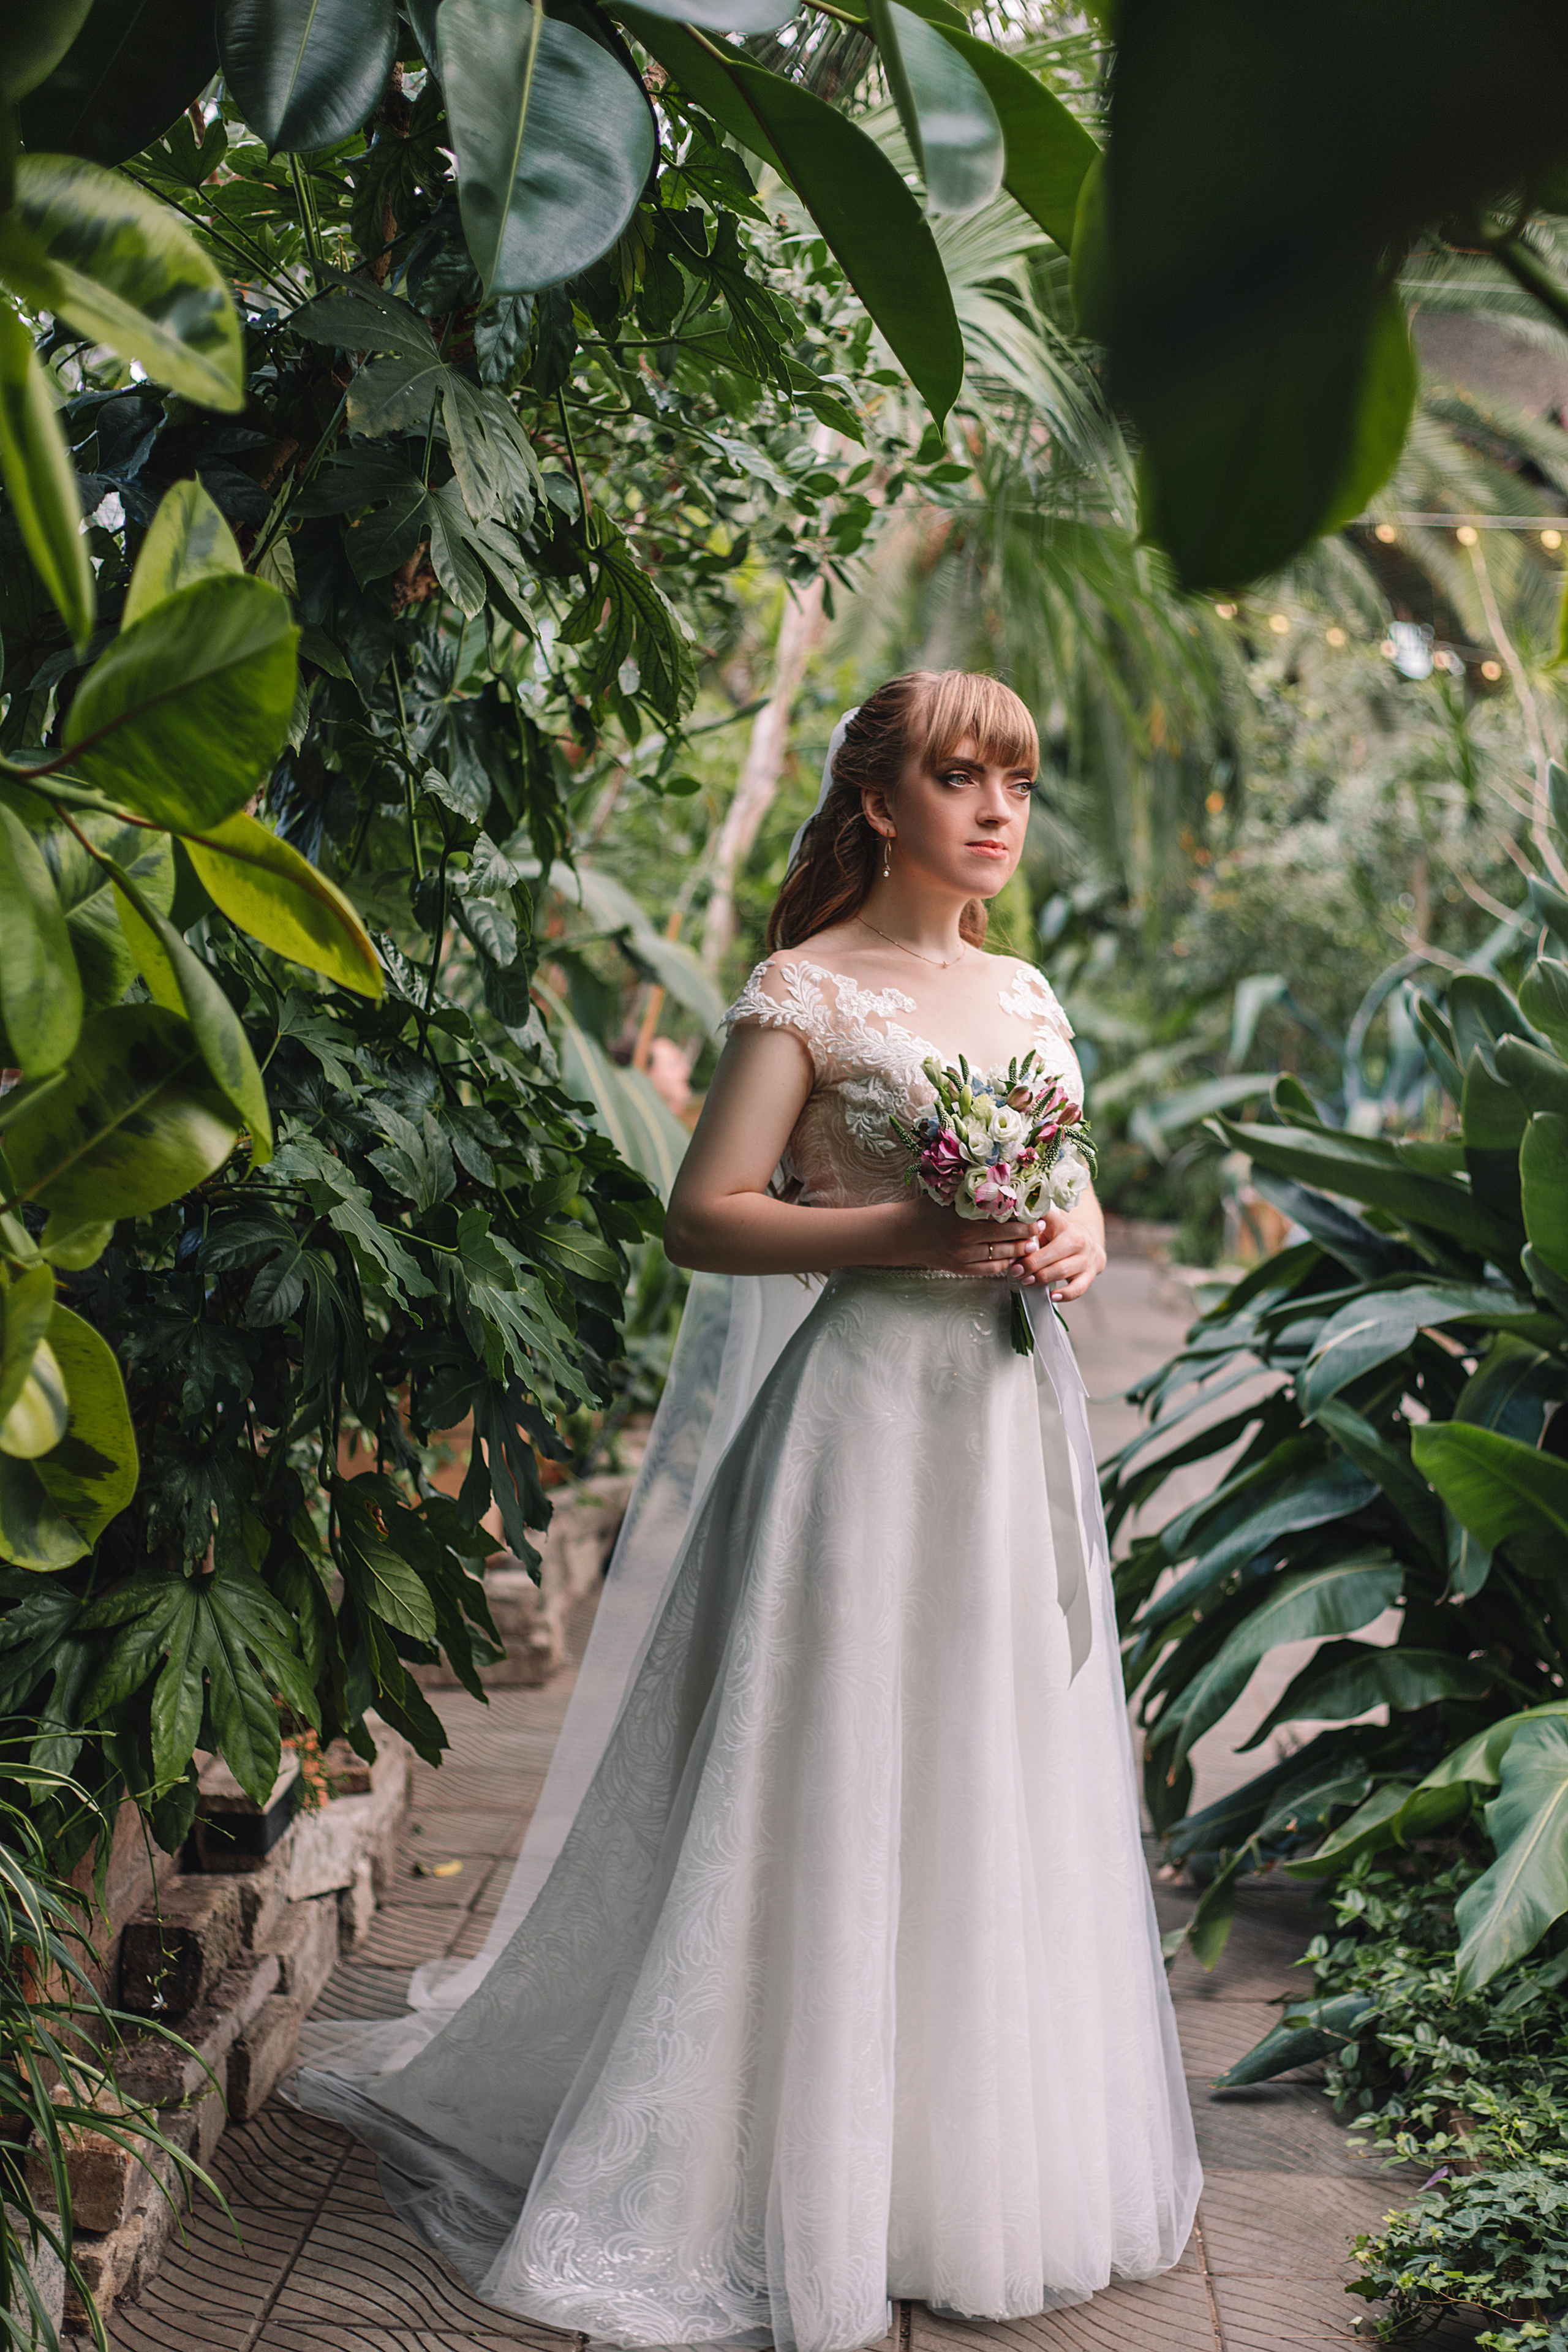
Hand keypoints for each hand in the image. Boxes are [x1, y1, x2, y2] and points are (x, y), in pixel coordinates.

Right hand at [899, 1191, 1044, 1275]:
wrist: (904, 1233)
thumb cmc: (928, 1209)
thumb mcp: (950, 1195)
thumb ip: (973, 1192)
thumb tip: (1002, 1182)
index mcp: (965, 1219)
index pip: (1005, 1222)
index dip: (1025, 1222)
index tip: (1038, 1217)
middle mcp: (966, 1240)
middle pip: (1007, 1241)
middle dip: (1027, 1236)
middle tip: (1039, 1230)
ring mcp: (963, 1257)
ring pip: (1001, 1257)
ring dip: (1018, 1251)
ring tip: (1030, 1245)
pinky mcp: (960, 1269)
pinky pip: (989, 1270)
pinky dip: (1003, 1264)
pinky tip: (1011, 1257)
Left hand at [1011, 1207, 1106, 1301]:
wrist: (1088, 1244)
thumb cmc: (1059, 1237)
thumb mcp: (1045, 1227)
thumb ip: (1028, 1231)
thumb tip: (1005, 1241)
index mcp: (1062, 1224)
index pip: (1047, 1220)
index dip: (1029, 1230)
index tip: (1014, 1239)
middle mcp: (1076, 1239)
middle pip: (1052, 1253)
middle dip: (1030, 1264)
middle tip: (1015, 1270)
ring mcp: (1085, 1258)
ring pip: (1062, 1270)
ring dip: (1041, 1278)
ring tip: (1026, 1281)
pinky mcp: (1090, 1274)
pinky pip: (1078, 1288)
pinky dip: (1065, 1294)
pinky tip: (1052, 1296)